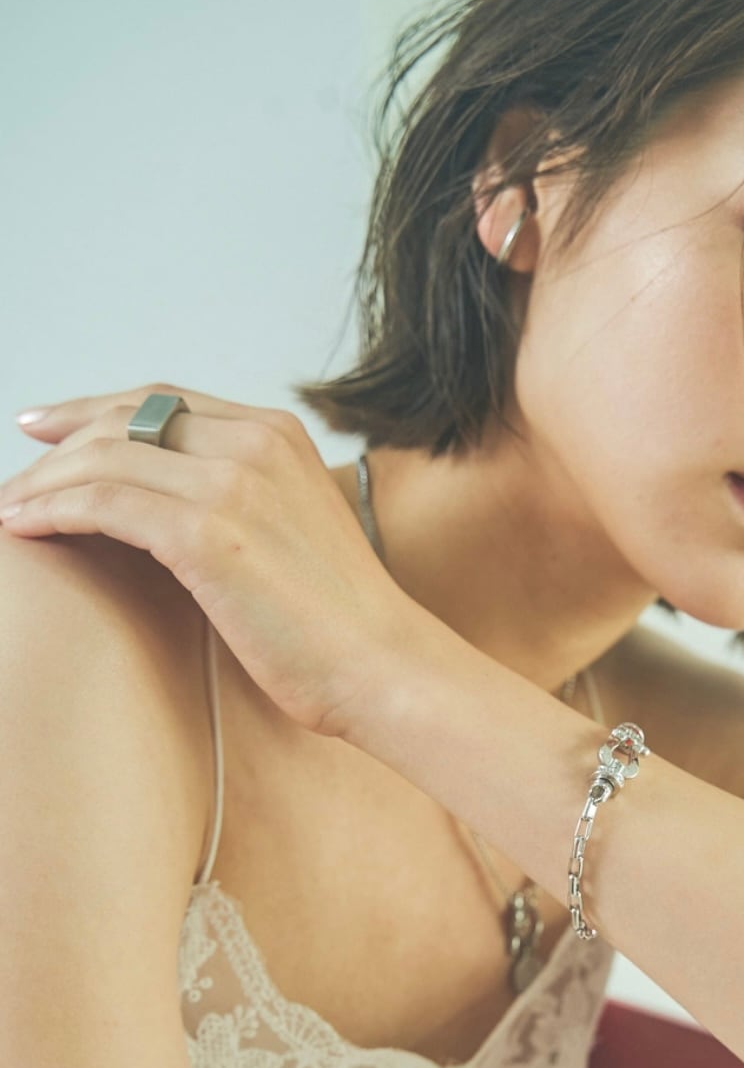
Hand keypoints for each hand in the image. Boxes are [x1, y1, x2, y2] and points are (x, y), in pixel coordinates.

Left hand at [0, 384, 416, 737]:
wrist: (382, 665)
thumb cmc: (342, 624)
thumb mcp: (296, 532)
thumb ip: (245, 501)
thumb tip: (170, 512)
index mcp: (278, 435)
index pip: (164, 402)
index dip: (96, 409)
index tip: (49, 428)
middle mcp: (254, 442)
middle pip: (126, 420)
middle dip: (58, 444)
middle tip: (16, 477)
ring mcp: (231, 483)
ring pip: (103, 457)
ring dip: (42, 482)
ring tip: (11, 510)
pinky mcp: (207, 532)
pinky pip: (102, 503)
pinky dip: (51, 510)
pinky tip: (26, 527)